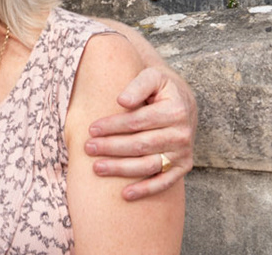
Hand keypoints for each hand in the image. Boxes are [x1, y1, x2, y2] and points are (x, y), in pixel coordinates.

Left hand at [84, 63, 196, 199]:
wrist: (182, 101)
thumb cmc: (160, 88)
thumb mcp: (152, 76)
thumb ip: (137, 85)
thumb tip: (122, 101)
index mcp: (175, 110)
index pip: (138, 121)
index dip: (113, 126)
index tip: (92, 128)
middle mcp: (182, 134)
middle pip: (141, 145)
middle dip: (112, 147)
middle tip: (88, 148)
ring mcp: (183, 153)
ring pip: (149, 165)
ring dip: (121, 169)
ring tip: (97, 168)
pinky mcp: (183, 167)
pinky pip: (164, 182)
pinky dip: (145, 190)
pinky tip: (125, 194)